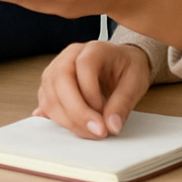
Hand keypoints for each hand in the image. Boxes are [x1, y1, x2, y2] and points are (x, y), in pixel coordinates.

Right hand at [35, 41, 151, 138]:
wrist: (121, 62)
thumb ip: (123, 104)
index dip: (91, 93)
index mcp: (93, 49)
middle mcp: (69, 56)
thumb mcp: (135, 83)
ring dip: (68, 120)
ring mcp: (55, 70)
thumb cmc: (127, 68)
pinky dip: (57, 120)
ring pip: (50, 95)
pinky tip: (73, 127)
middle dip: (76, 111)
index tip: (104, 116)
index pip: (84, 66)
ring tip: (91, 132)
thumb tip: (112, 126)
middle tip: (96, 131)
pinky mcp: (50, 87)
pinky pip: (46, 104)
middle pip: (60, 80)